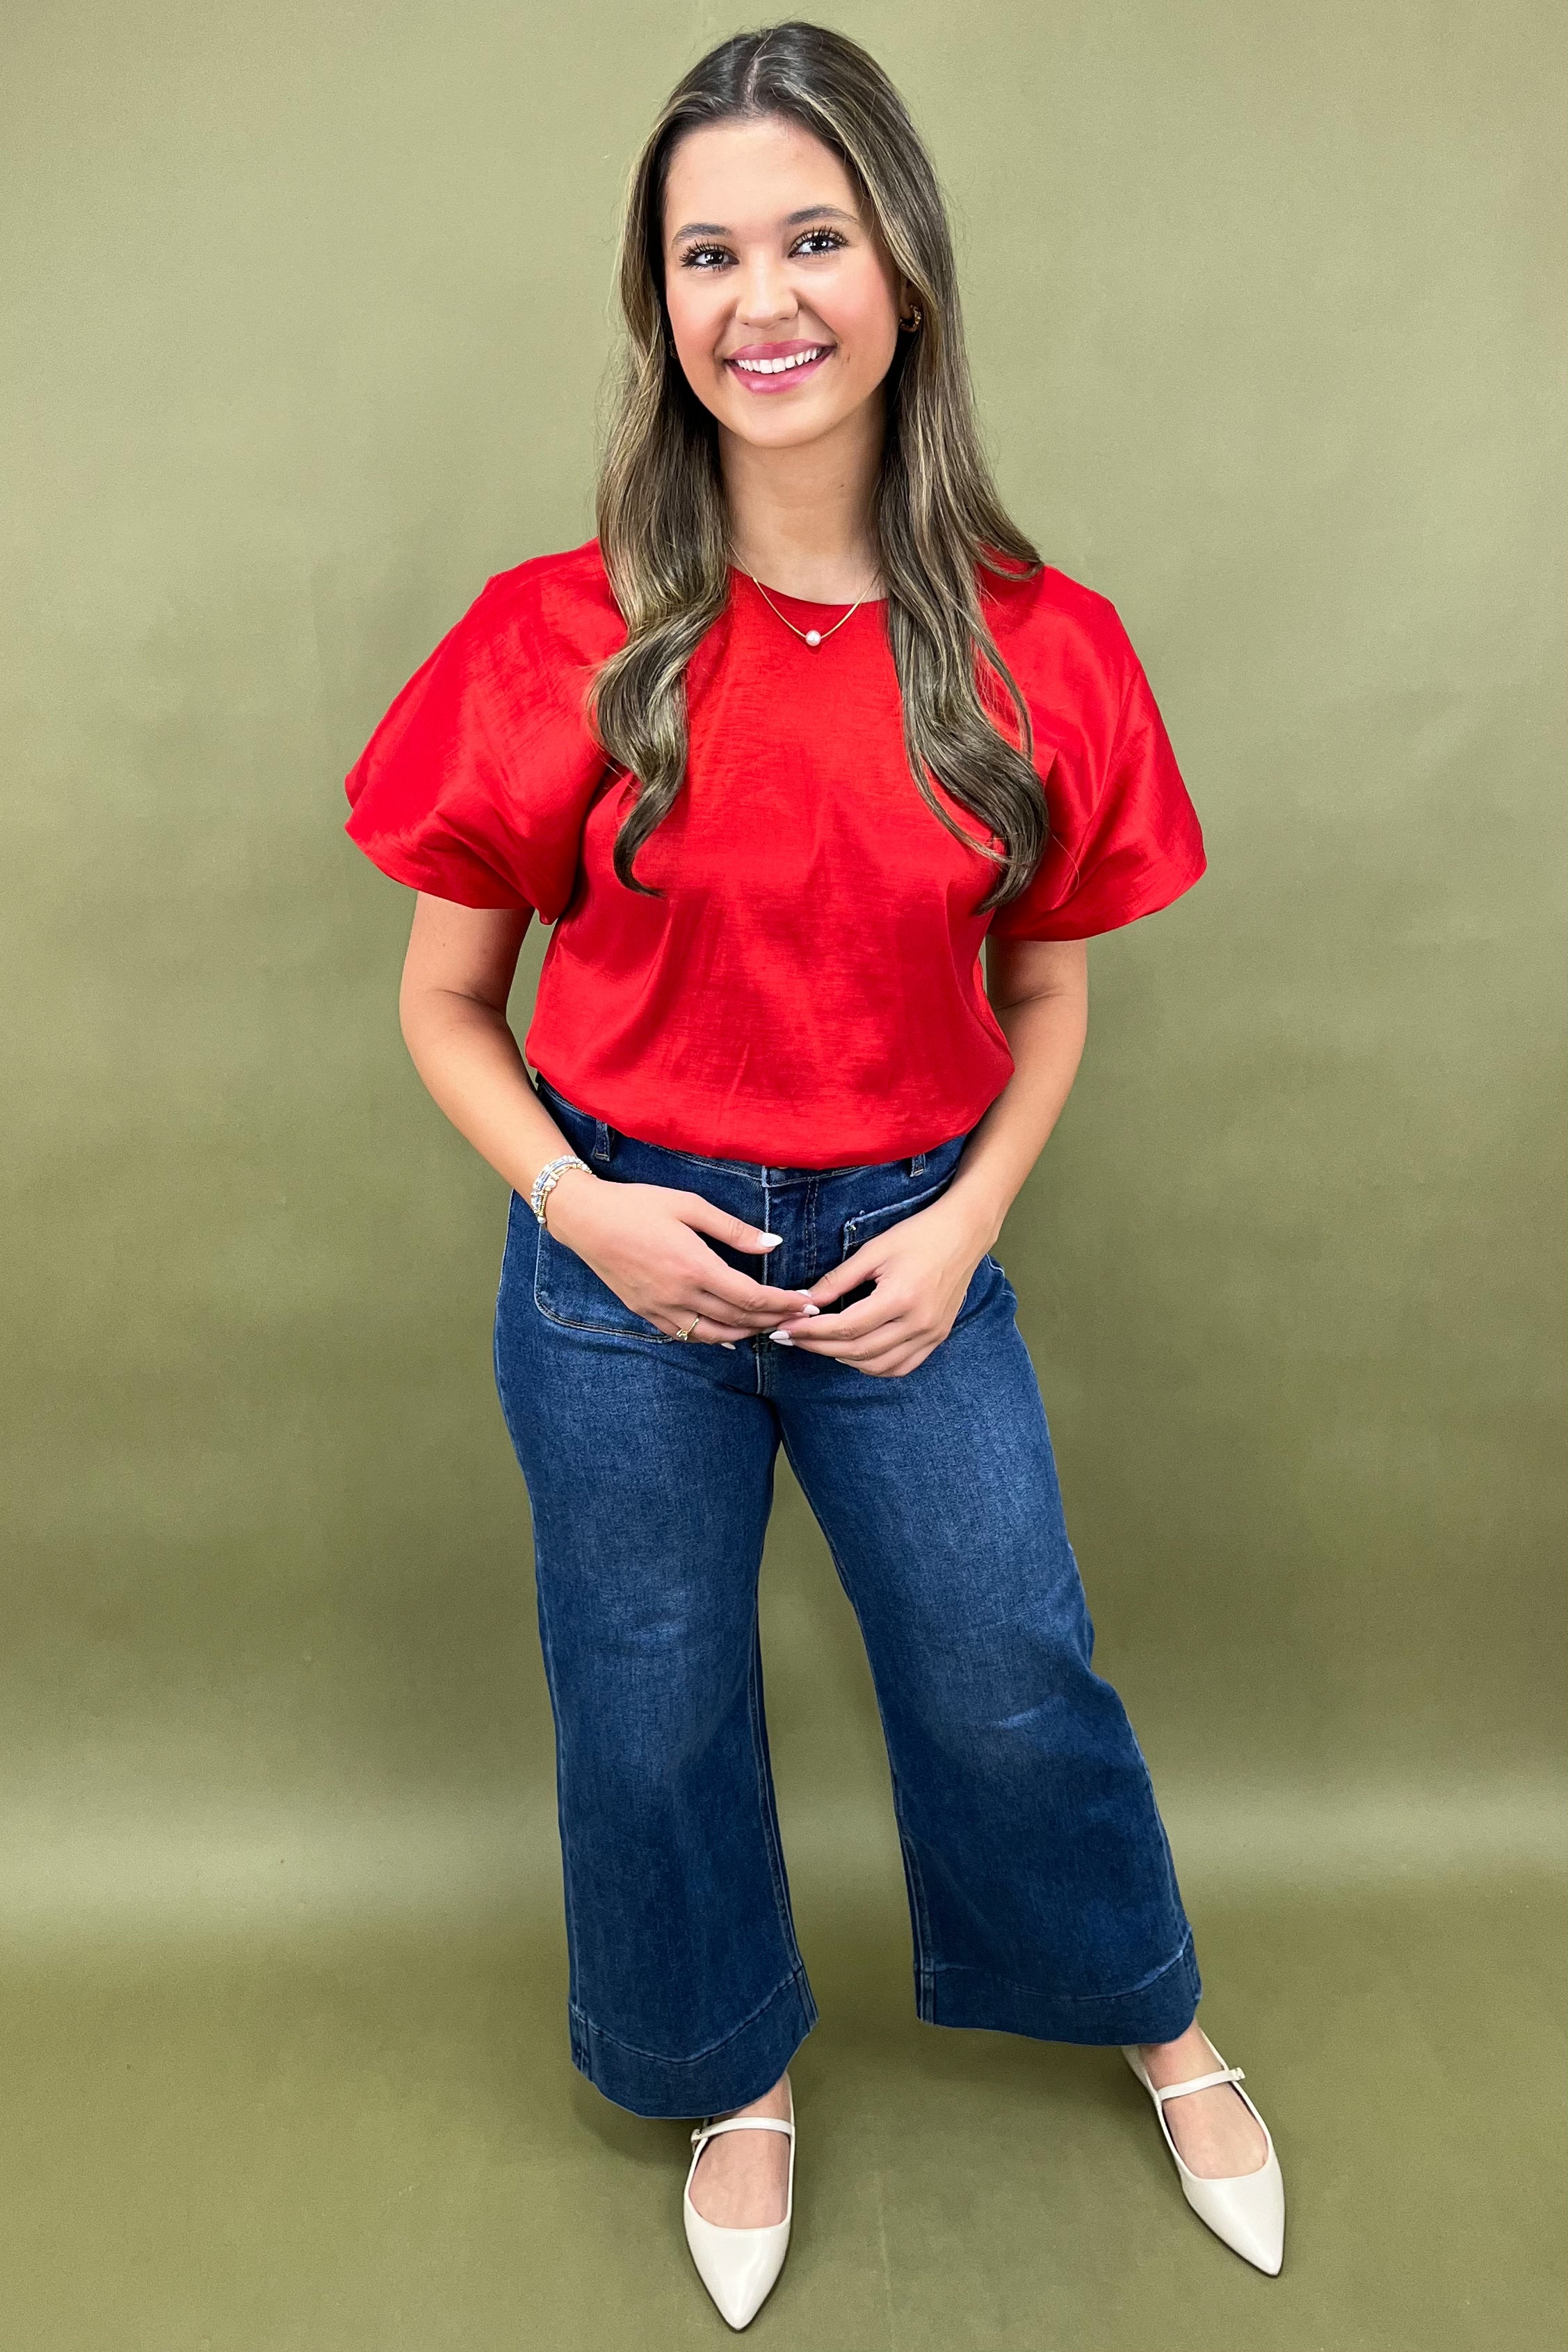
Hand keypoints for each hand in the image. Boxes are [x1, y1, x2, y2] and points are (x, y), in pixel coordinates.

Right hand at [541, 1168, 820, 1344]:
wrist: (584, 1219)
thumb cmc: (638, 1205)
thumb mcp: (689, 1206)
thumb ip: (733, 1229)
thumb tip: (773, 1244)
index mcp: (695, 1267)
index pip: (752, 1297)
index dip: (783, 1303)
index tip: (806, 1302)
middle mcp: (680, 1295)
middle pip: (739, 1318)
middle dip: (775, 1319)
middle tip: (800, 1317)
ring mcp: (661, 1308)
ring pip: (715, 1334)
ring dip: (748, 1333)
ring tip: (770, 1325)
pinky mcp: (646, 1312)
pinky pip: (687, 1335)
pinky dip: (714, 1337)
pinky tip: (729, 1335)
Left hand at [766, 1196, 990, 1376]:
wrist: (965, 1233)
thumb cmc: (918, 1234)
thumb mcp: (874, 1250)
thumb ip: (838, 1279)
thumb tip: (803, 1300)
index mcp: (900, 1298)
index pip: (845, 1327)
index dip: (810, 1331)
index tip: (784, 1328)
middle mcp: (918, 1323)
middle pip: (857, 1350)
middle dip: (817, 1346)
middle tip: (790, 1336)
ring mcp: (931, 1334)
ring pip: (877, 1365)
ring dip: (843, 1359)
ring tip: (818, 1342)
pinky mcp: (937, 1337)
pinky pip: (901, 1367)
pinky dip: (873, 1366)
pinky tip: (854, 1353)